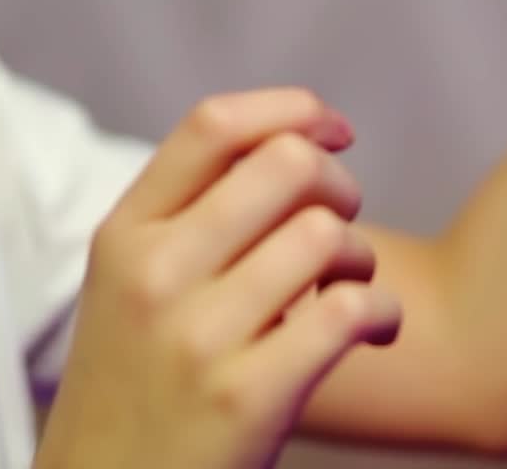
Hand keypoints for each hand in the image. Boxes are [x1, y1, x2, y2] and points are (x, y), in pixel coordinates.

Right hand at [34, 89, 400, 468]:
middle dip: (337, 181)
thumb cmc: (137, 381)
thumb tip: (290, 137)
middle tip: (342, 217)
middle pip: (285, 164)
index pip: (214, 125)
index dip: (290, 108)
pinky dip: (381, 310)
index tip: (333, 128)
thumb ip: (187, 211)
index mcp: (125, 233)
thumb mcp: (129, 282)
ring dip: (361, 255)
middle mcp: (154, 273)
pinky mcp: (245, 398)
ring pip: (325, 236)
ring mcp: (196, 336)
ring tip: (351, 282)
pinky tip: (375, 325)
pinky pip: (347, 312)